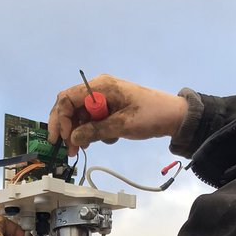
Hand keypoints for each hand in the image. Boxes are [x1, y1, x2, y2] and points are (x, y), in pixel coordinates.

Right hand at [48, 75, 187, 150]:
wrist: (174, 116)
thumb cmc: (150, 115)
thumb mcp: (122, 125)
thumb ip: (95, 131)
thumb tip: (73, 139)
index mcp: (100, 86)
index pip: (67, 98)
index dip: (61, 119)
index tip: (63, 139)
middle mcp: (98, 89)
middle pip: (70, 107)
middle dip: (67, 128)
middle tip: (68, 149)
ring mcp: (103, 98)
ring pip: (80, 115)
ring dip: (79, 132)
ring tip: (82, 149)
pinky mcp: (109, 108)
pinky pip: (92, 119)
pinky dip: (91, 131)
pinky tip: (101, 140)